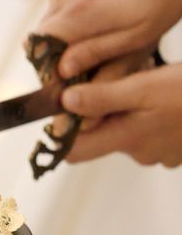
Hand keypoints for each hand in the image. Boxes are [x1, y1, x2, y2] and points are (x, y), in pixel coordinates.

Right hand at [38, 0, 181, 78]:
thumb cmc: (161, 0)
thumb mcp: (137, 37)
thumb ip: (95, 53)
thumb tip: (62, 69)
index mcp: (81, 12)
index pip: (38, 42)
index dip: (47, 58)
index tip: (64, 67)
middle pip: (43, 27)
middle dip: (59, 40)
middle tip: (89, 43)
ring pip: (51, 9)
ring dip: (66, 19)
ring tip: (98, 16)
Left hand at [61, 63, 181, 166]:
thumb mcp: (144, 88)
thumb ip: (103, 97)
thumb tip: (65, 102)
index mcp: (125, 139)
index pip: (73, 151)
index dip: (63, 130)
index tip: (64, 105)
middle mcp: (139, 152)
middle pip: (98, 137)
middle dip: (96, 112)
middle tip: (110, 82)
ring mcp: (159, 152)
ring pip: (123, 131)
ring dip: (122, 110)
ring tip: (140, 85)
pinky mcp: (174, 147)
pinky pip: (146, 132)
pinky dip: (144, 115)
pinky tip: (158, 96)